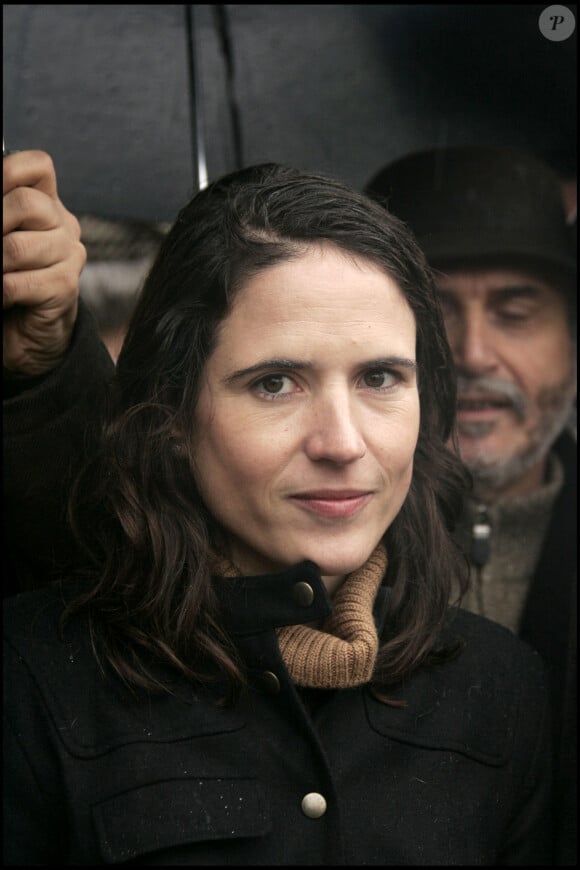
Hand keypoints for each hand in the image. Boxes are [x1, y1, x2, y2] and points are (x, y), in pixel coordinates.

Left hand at [3, 150, 86, 374]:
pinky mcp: (66, 287)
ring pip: (17, 247)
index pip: (38, 166)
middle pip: (26, 202)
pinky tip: (0, 298)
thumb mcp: (2, 236)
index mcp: (48, 206)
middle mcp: (64, 226)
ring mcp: (70, 256)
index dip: (8, 171)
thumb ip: (2, 213)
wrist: (28, 334)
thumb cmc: (8, 281)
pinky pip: (18, 283)